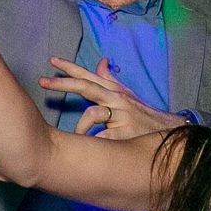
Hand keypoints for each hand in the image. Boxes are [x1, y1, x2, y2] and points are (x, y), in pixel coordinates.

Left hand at [40, 57, 187, 140]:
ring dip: (80, 126)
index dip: (70, 68)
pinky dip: (95, 142)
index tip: (52, 61)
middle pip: (87, 87)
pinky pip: (103, 137)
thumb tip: (100, 61)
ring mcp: (121, 115)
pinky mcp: (125, 133)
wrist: (168, 130)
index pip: (88, 76)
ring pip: (93, 113)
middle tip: (43, 82)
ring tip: (75, 137)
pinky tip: (91, 148)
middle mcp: (116, 99)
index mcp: (113, 91)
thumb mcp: (127, 94)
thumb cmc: (141, 114)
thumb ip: (110, 79)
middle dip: (63, 84)